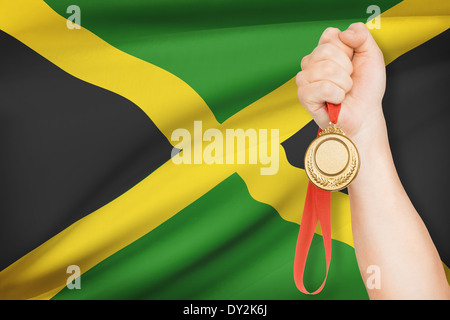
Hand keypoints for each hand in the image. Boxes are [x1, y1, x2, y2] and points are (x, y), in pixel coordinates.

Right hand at [296, 23, 385, 143]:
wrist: (365, 114)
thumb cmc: (366, 88)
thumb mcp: (372, 54)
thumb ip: (361, 35)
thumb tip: (343, 33)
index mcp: (324, 50)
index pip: (330, 35)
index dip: (347, 48)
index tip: (352, 62)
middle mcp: (311, 63)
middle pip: (326, 51)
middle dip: (346, 68)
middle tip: (348, 80)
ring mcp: (304, 79)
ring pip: (325, 69)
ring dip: (344, 83)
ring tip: (343, 91)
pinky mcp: (304, 96)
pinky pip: (323, 87)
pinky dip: (337, 95)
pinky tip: (336, 100)